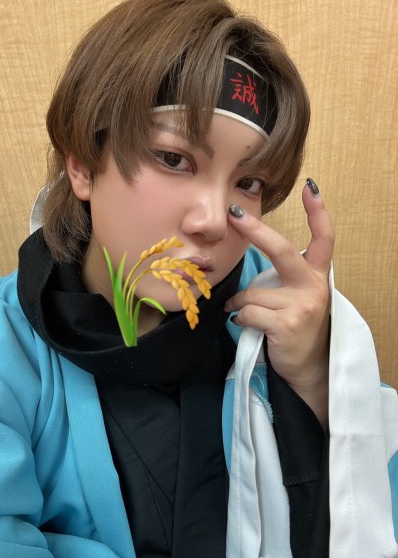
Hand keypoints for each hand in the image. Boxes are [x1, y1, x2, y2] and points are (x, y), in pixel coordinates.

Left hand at [225, 181, 333, 425]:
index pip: (324, 239)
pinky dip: (240, 318)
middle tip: (234, 215)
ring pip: (252, 292)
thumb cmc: (297, 331)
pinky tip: (247, 325)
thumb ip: (283, 280)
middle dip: (255, 231)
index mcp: (317, 278)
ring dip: (239, 303)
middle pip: (283, 250)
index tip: (311, 187)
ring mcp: (302, 305)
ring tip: (245, 314)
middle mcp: (313, 287)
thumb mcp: (298, 300)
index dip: (318, 213)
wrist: (310, 370)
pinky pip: (248, 312)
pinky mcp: (286, 324)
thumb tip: (250, 260)